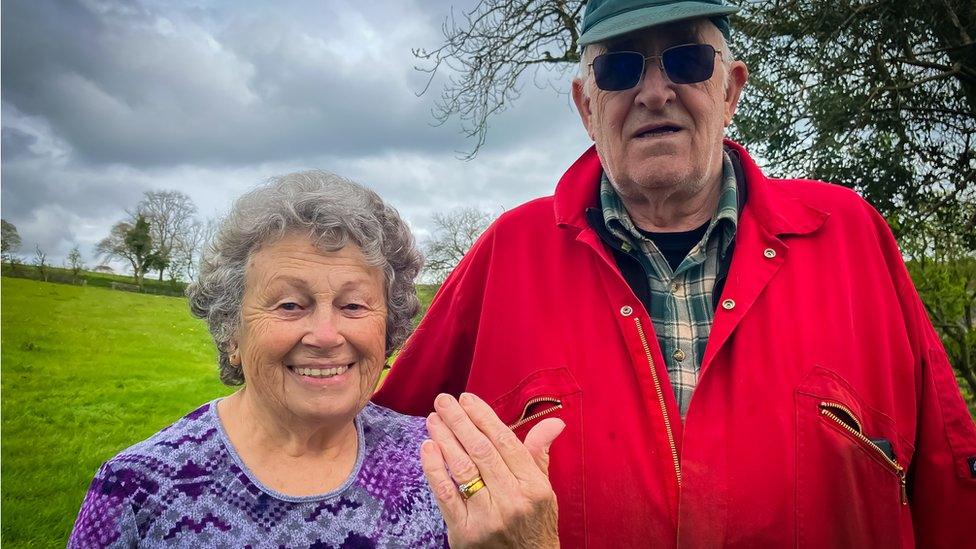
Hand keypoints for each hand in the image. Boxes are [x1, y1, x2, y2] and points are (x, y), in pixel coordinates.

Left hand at [420, 392, 563, 547]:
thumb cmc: (534, 525)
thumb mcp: (544, 491)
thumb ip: (538, 455)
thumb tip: (553, 422)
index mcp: (533, 486)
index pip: (505, 442)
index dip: (484, 417)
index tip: (467, 399)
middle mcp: (512, 500)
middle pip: (481, 450)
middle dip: (460, 421)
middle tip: (444, 401)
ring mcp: (487, 517)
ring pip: (462, 468)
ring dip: (444, 439)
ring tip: (433, 418)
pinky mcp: (464, 532)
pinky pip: (445, 494)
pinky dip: (434, 468)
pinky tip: (427, 447)